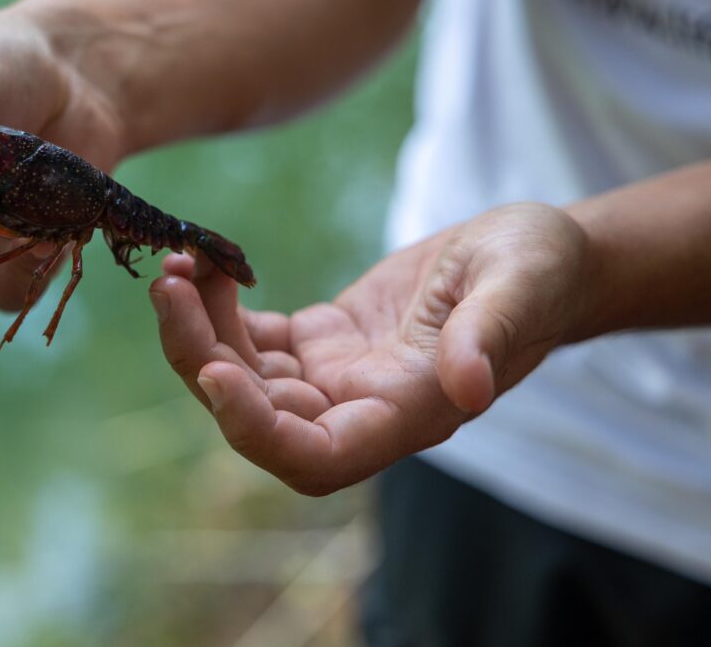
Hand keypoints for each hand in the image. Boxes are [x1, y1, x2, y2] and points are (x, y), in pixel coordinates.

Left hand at [149, 203, 590, 494]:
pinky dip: (219, 309)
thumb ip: (491, 335)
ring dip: (198, 329)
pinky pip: (253, 341)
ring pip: (243, 377)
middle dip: (200, 358)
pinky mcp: (322, 342)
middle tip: (168, 288)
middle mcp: (362, 408)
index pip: (316, 456)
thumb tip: (469, 388)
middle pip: (258, 417)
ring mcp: (336, 378)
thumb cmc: (542, 268)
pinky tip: (204, 265)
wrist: (534, 254)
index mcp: (409, 413)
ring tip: (177, 264)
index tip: (213, 372)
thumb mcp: (522, 285)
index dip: (257, 430)